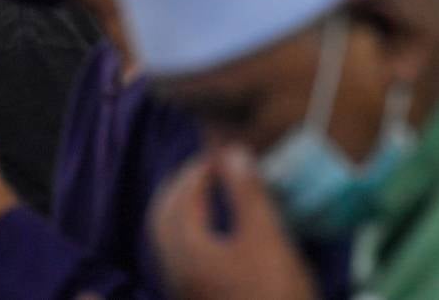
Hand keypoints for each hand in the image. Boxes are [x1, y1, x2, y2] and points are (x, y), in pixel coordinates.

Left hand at [150, 147, 317, 299]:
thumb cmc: (274, 294)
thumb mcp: (267, 240)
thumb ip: (248, 195)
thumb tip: (232, 153)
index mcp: (186, 246)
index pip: (179, 195)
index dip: (197, 170)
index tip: (220, 155)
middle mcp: (175, 267)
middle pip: (164, 215)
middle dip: (181, 187)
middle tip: (209, 171)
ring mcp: (183, 288)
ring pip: (169, 238)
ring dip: (183, 210)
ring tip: (211, 197)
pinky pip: (181, 257)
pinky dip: (192, 233)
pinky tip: (218, 237)